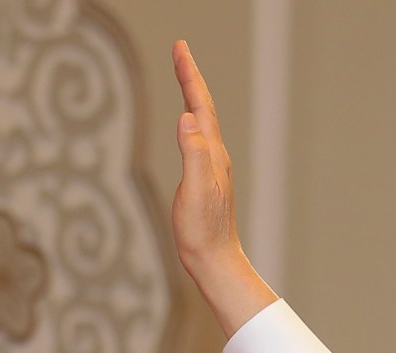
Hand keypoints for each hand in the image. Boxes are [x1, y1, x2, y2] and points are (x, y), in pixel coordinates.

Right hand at [169, 40, 278, 335]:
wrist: (214, 260)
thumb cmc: (202, 232)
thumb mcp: (194, 191)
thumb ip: (194, 154)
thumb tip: (187, 118)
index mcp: (212, 153)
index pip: (200, 105)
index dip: (189, 75)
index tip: (181, 48)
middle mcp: (215, 155)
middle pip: (203, 107)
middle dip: (190, 76)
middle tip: (180, 50)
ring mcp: (212, 167)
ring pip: (202, 120)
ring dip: (193, 94)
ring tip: (184, 75)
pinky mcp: (205, 179)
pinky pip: (199, 138)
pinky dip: (192, 119)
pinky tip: (189, 123)